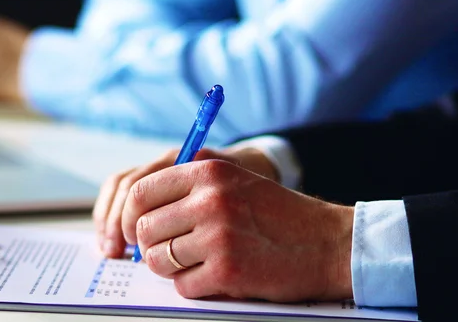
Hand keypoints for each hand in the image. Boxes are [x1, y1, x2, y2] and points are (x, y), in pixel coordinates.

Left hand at [122, 159, 353, 302]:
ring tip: (196, 263)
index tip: (135, 231)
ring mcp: (218, 235)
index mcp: (207, 171)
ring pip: (158, 260)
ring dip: (171, 267)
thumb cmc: (278, 215)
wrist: (327, 242)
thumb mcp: (233, 182)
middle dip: (151, 246)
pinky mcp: (228, 271)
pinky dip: (194, 286)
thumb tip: (138, 216)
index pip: (140, 192)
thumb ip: (188, 192)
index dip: (130, 216)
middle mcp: (209, 199)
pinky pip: (182, 286)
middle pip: (144, 229)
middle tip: (169, 252)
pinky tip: (217, 276)